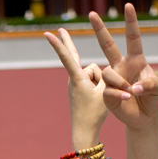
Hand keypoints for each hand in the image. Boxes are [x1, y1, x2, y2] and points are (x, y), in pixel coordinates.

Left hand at [44, 27, 107, 150]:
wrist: (84, 130)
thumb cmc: (95, 114)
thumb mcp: (107, 94)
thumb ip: (109, 78)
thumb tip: (107, 70)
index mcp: (78, 80)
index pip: (67, 58)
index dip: (59, 45)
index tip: (48, 34)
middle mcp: (73, 79)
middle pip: (72, 57)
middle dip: (66, 41)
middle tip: (59, 27)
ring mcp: (75, 84)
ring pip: (92, 72)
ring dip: (99, 81)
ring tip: (97, 97)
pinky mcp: (77, 88)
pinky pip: (91, 79)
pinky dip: (96, 84)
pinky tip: (96, 92)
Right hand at [88, 4, 157, 130]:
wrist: (147, 118)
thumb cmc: (156, 99)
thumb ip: (150, 84)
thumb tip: (132, 88)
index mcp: (136, 60)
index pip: (133, 38)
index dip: (131, 22)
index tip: (128, 6)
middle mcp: (122, 67)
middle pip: (108, 45)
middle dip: (99, 29)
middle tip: (91, 13)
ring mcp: (113, 79)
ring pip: (108, 72)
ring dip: (121, 83)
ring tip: (131, 93)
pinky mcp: (107, 94)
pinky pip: (107, 90)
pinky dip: (118, 94)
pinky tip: (128, 98)